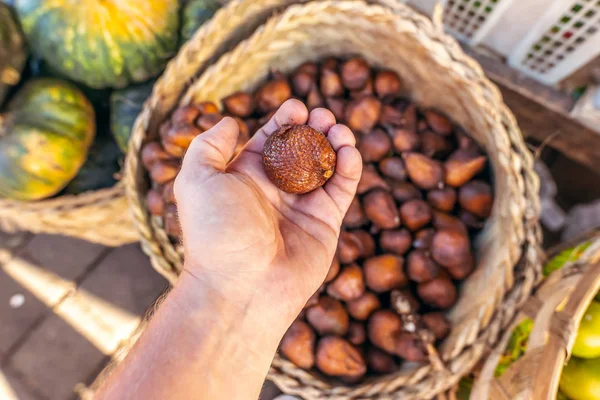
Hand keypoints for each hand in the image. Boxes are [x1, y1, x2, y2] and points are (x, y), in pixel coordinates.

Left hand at [174, 99, 361, 325]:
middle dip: (314, 128)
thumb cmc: (216, 232)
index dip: (284, 120)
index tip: (297, 108)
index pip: (270, 139)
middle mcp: (274, 190)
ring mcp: (301, 207)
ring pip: (324, 166)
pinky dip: (349, 168)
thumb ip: (208, 145)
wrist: (240, 287)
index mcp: (245, 177)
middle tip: (323, 115)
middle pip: (301, 149)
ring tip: (339, 129)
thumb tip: (230, 122)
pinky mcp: (324, 224)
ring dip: (335, 143)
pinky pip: (341, 190)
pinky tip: (349, 150)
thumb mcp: (196, 179)